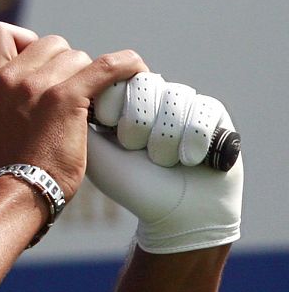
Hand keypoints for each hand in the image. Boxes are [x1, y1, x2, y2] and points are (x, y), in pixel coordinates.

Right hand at [0, 24, 146, 202]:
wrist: (16, 192)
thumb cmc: (9, 164)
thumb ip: (5, 94)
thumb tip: (32, 78)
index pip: (2, 32)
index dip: (25, 42)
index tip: (38, 65)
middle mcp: (7, 77)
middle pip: (51, 44)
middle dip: (65, 65)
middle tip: (70, 96)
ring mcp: (36, 85)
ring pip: (77, 56)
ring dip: (87, 77)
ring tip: (89, 106)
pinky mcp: (67, 98)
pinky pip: (107, 66)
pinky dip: (126, 66)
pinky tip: (137, 70)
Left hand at [87, 74, 242, 252]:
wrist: (176, 215)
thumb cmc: (130, 184)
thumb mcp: (94, 149)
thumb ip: (80, 114)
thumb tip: (75, 82)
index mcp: (124, 100)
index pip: (116, 75)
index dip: (113, 106)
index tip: (109, 132)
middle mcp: (156, 97)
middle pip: (146, 84)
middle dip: (137, 125)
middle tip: (136, 150)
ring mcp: (186, 103)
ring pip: (175, 98)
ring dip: (164, 139)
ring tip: (162, 161)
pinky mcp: (215, 114)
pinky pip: (204, 110)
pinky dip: (192, 142)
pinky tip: (189, 160)